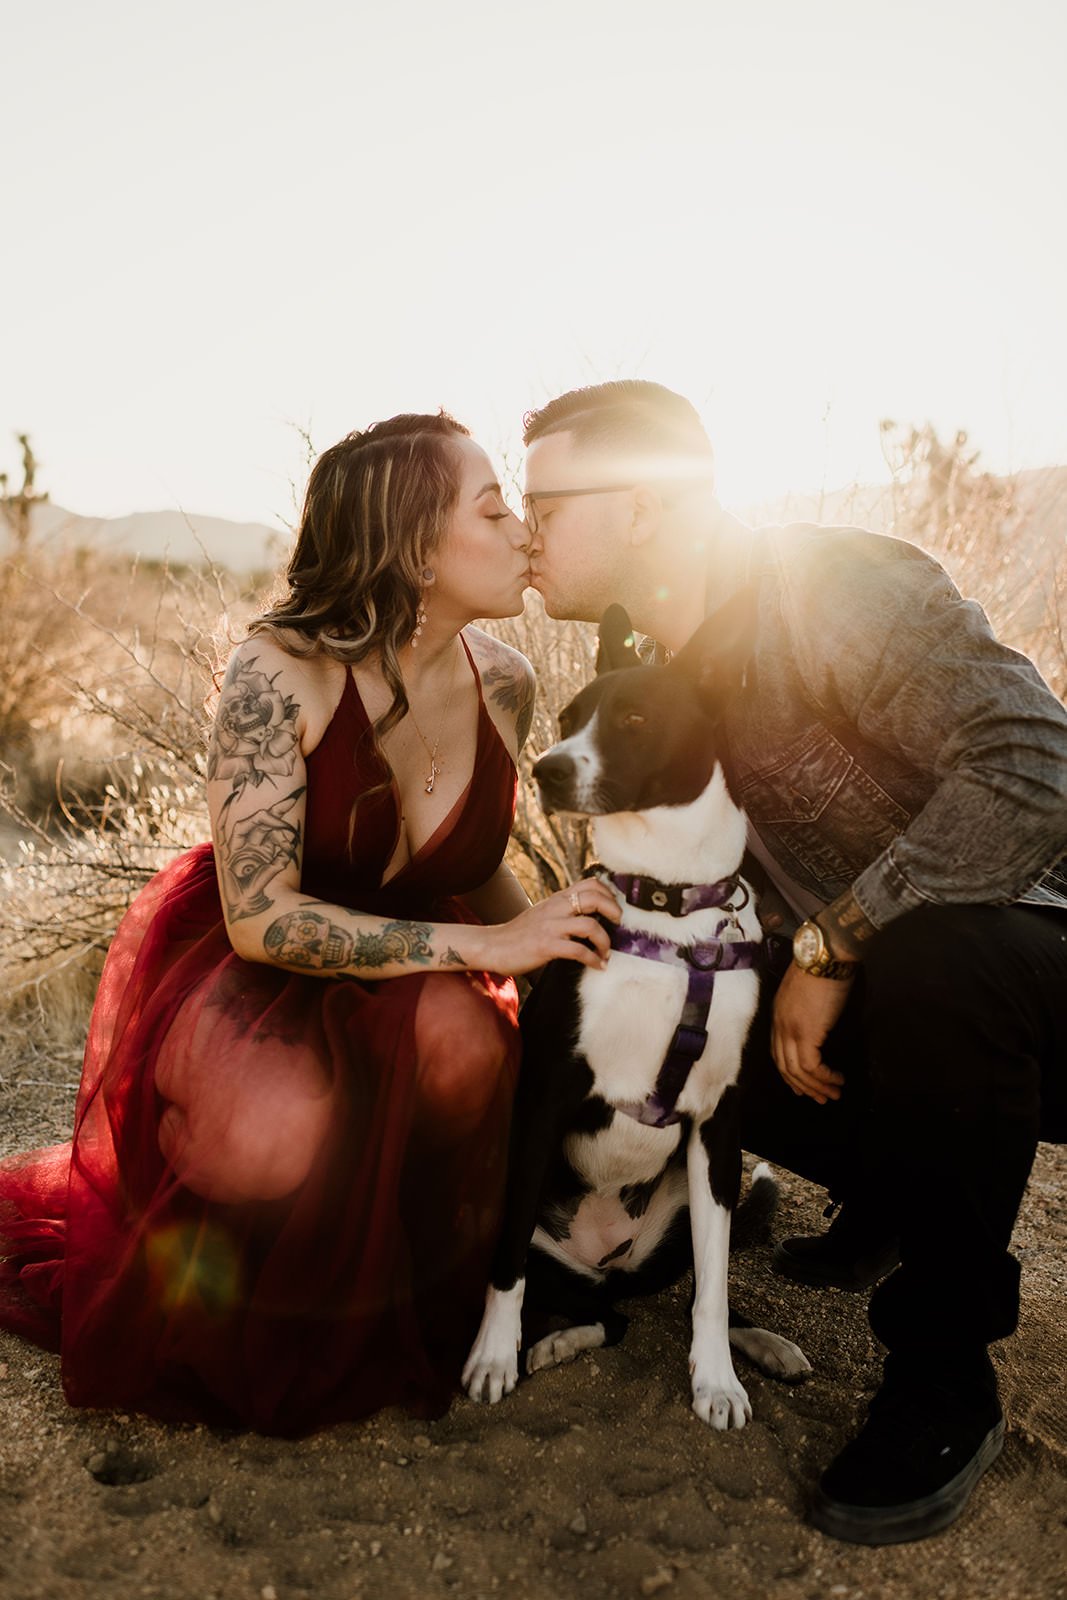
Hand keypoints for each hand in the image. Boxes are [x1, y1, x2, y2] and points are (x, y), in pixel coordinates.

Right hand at [481, 878, 621, 975]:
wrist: (493, 946)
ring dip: (605, 941)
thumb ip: (563, 909)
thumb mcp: (543, 913)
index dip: (609, 894)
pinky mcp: (546, 946)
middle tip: (618, 925)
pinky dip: (593, 959)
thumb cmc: (520, 933)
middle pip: (594, 898)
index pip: (590, 884)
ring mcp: (551, 927)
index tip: (615, 908)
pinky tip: (598, 966)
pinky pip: (578, 951)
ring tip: (606, 953)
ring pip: (590, 925)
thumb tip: (590, 914)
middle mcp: (556, 908)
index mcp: (557, 899)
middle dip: (614, 911)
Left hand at [771, 962, 849, 1103]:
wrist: (825, 954)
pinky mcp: (806, 1033)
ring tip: (834, 1094)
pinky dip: (824, 1077)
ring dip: (817, 1087)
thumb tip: (820, 1023)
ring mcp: (791, 1029)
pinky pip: (812, 1066)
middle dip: (803, 1086)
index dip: (789, 1071)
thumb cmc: (822, 967)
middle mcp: (780, 1024)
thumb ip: (808, 1009)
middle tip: (820, 1098)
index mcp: (778, 1014)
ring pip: (797, 1071)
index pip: (777, 1051)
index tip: (801, 1085)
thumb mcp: (807, 991)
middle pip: (784, 1066)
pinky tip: (837, 1079)